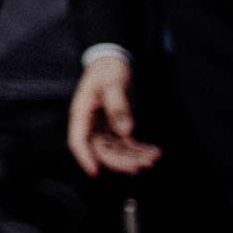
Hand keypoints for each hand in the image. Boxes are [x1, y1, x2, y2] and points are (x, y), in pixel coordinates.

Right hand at [67, 55, 160, 176]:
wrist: (114, 61)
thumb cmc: (108, 70)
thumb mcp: (113, 83)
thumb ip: (118, 106)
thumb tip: (126, 130)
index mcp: (82, 113)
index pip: (78, 141)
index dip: (85, 158)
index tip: (96, 172)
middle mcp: (91, 124)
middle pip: (101, 150)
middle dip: (120, 161)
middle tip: (141, 165)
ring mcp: (103, 127)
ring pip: (115, 150)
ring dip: (133, 158)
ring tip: (153, 158)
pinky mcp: (116, 126)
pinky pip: (126, 144)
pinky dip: (139, 150)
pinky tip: (154, 151)